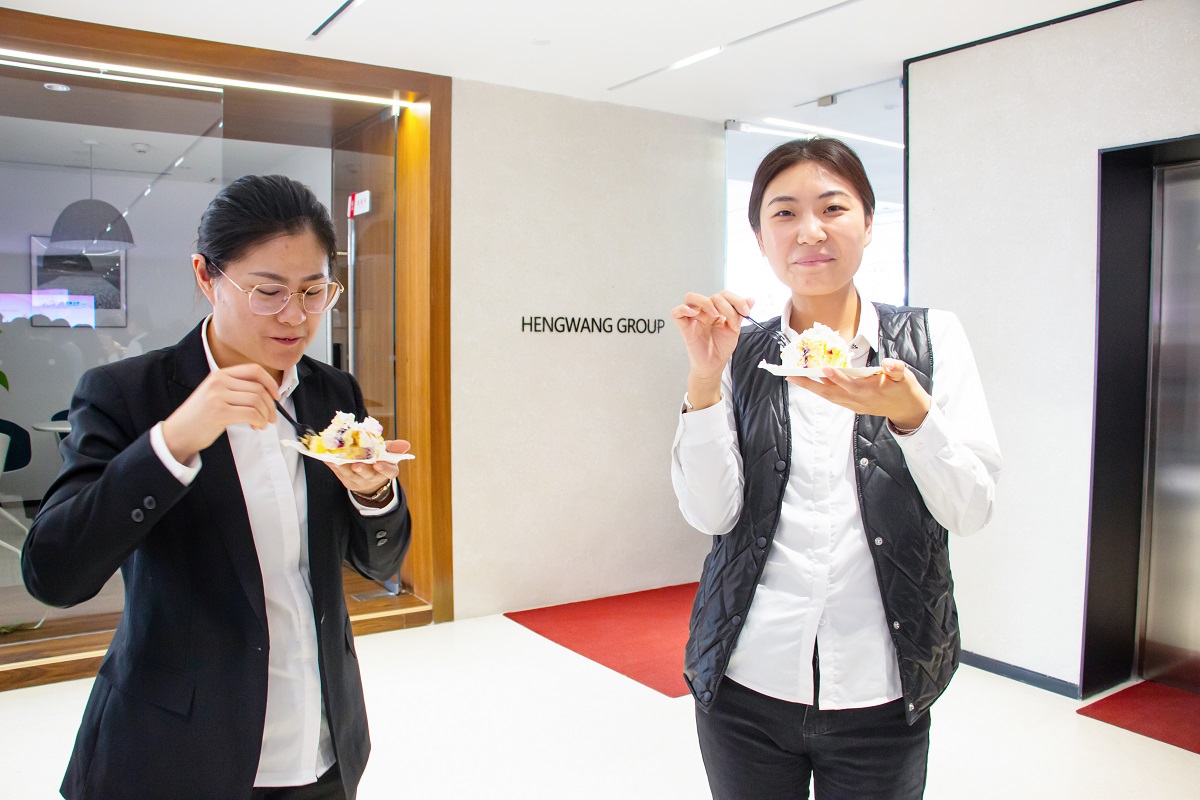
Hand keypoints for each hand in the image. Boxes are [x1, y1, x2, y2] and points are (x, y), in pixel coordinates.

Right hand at [162, 363, 279, 461]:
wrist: (177, 433)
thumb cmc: (200, 418)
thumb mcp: (216, 396)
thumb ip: (236, 390)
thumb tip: (267, 394)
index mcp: (220, 375)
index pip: (254, 370)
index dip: (270, 382)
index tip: (276, 395)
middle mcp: (219, 381)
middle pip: (258, 388)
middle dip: (270, 405)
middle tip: (271, 418)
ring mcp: (218, 395)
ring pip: (256, 400)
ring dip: (264, 415)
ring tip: (260, 424)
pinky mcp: (219, 411)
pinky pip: (251, 413)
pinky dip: (259, 421)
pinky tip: (255, 427)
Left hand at [327, 439, 410, 499]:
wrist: (368, 480)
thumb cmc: (379, 460)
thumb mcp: (388, 454)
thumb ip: (394, 448)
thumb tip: (406, 444)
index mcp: (387, 471)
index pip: (389, 472)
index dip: (384, 468)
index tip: (378, 463)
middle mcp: (372, 478)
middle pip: (368, 474)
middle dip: (362, 469)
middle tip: (357, 465)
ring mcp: (358, 480)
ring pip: (350, 474)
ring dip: (343, 466)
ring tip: (336, 459)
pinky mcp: (345, 479)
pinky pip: (338, 472)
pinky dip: (332, 464)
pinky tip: (327, 457)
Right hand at [670, 290, 752, 409]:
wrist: (714, 366)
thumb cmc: (721, 348)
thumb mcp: (733, 329)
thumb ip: (739, 314)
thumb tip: (751, 300)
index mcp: (716, 310)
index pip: (723, 295)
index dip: (736, 300)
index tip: (746, 312)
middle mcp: (704, 312)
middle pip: (711, 296)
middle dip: (726, 305)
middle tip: (731, 320)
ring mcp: (693, 318)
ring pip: (690, 297)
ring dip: (705, 302)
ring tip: (714, 314)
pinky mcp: (684, 327)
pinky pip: (676, 312)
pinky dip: (683, 309)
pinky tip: (694, 313)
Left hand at [788, 358, 930, 429]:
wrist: (906, 410)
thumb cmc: (905, 390)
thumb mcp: (905, 377)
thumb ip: (897, 370)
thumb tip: (890, 363)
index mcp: (868, 391)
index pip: (849, 383)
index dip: (837, 376)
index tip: (825, 368)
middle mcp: (856, 399)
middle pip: (829, 392)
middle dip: (809, 384)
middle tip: (790, 375)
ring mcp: (852, 404)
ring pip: (827, 396)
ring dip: (810, 387)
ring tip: (794, 378)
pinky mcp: (852, 405)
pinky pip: (832, 398)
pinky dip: (820, 390)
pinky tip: (812, 383)